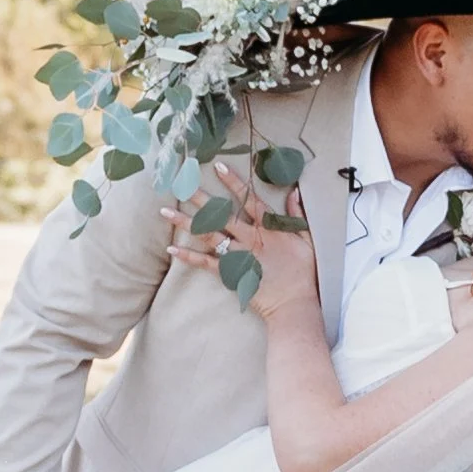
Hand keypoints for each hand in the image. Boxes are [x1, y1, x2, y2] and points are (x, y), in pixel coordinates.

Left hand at [166, 161, 317, 316]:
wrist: (294, 304)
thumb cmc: (303, 272)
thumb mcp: (306, 240)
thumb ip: (296, 215)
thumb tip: (294, 191)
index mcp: (268, 228)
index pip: (249, 200)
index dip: (234, 183)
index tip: (218, 167)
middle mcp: (250, 238)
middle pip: (221, 214)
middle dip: (200, 198)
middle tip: (182, 184)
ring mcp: (238, 256)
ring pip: (208, 235)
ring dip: (186, 223)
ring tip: (166, 212)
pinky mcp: (230, 274)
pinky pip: (205, 263)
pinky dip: (188, 257)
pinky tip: (171, 249)